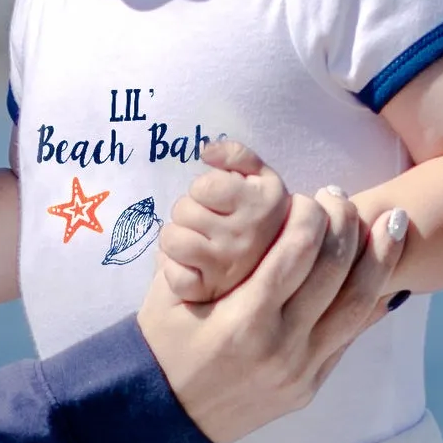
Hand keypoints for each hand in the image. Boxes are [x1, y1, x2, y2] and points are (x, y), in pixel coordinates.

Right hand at [138, 186, 409, 442]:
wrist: (160, 417)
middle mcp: (279, 347)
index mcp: (242, 322)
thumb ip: (211, 251)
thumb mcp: (173, 292)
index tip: (308, 196)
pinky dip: (370, 298)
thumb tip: (253, 205)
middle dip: (345, 224)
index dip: (311, 214)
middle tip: (342, 199)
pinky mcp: (310, 386)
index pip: (296, 251)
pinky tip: (382, 270)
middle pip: (335, 271)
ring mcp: (300, 371)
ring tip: (393, 222)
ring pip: (357, 304)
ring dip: (380, 257)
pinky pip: (350, 335)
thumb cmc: (162, 345)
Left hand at [158, 139, 294, 302]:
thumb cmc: (256, 216)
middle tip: (205, 224)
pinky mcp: (208, 291)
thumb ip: (236, 155)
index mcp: (264, 203)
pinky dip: (173, 269)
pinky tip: (191, 267)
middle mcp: (249, 237)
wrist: (270, 270)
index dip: (203, 190)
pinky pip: (173, 274)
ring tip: (194, 242)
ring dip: (176, 239)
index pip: (204, 187)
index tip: (217, 200)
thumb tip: (206, 151)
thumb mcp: (259, 178)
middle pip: (184, 210)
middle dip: (188, 213)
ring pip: (173, 239)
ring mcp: (228, 267)